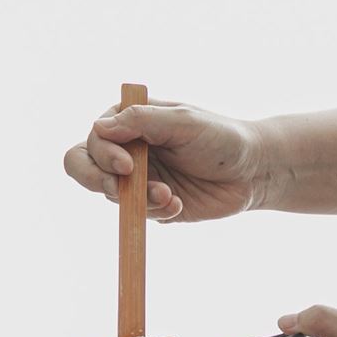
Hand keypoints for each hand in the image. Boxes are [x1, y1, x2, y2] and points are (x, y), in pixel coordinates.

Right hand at [62, 99, 283, 221]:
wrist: (254, 172)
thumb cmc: (222, 137)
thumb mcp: (184, 122)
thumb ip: (142, 121)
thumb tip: (99, 127)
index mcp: (130, 122)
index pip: (94, 138)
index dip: (103, 154)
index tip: (127, 165)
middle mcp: (128, 149)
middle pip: (82, 166)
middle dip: (99, 180)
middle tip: (123, 189)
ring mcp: (138, 179)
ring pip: (110, 194)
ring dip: (136, 199)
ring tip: (169, 196)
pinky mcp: (153, 205)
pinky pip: (136, 214)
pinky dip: (154, 211)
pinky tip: (178, 203)